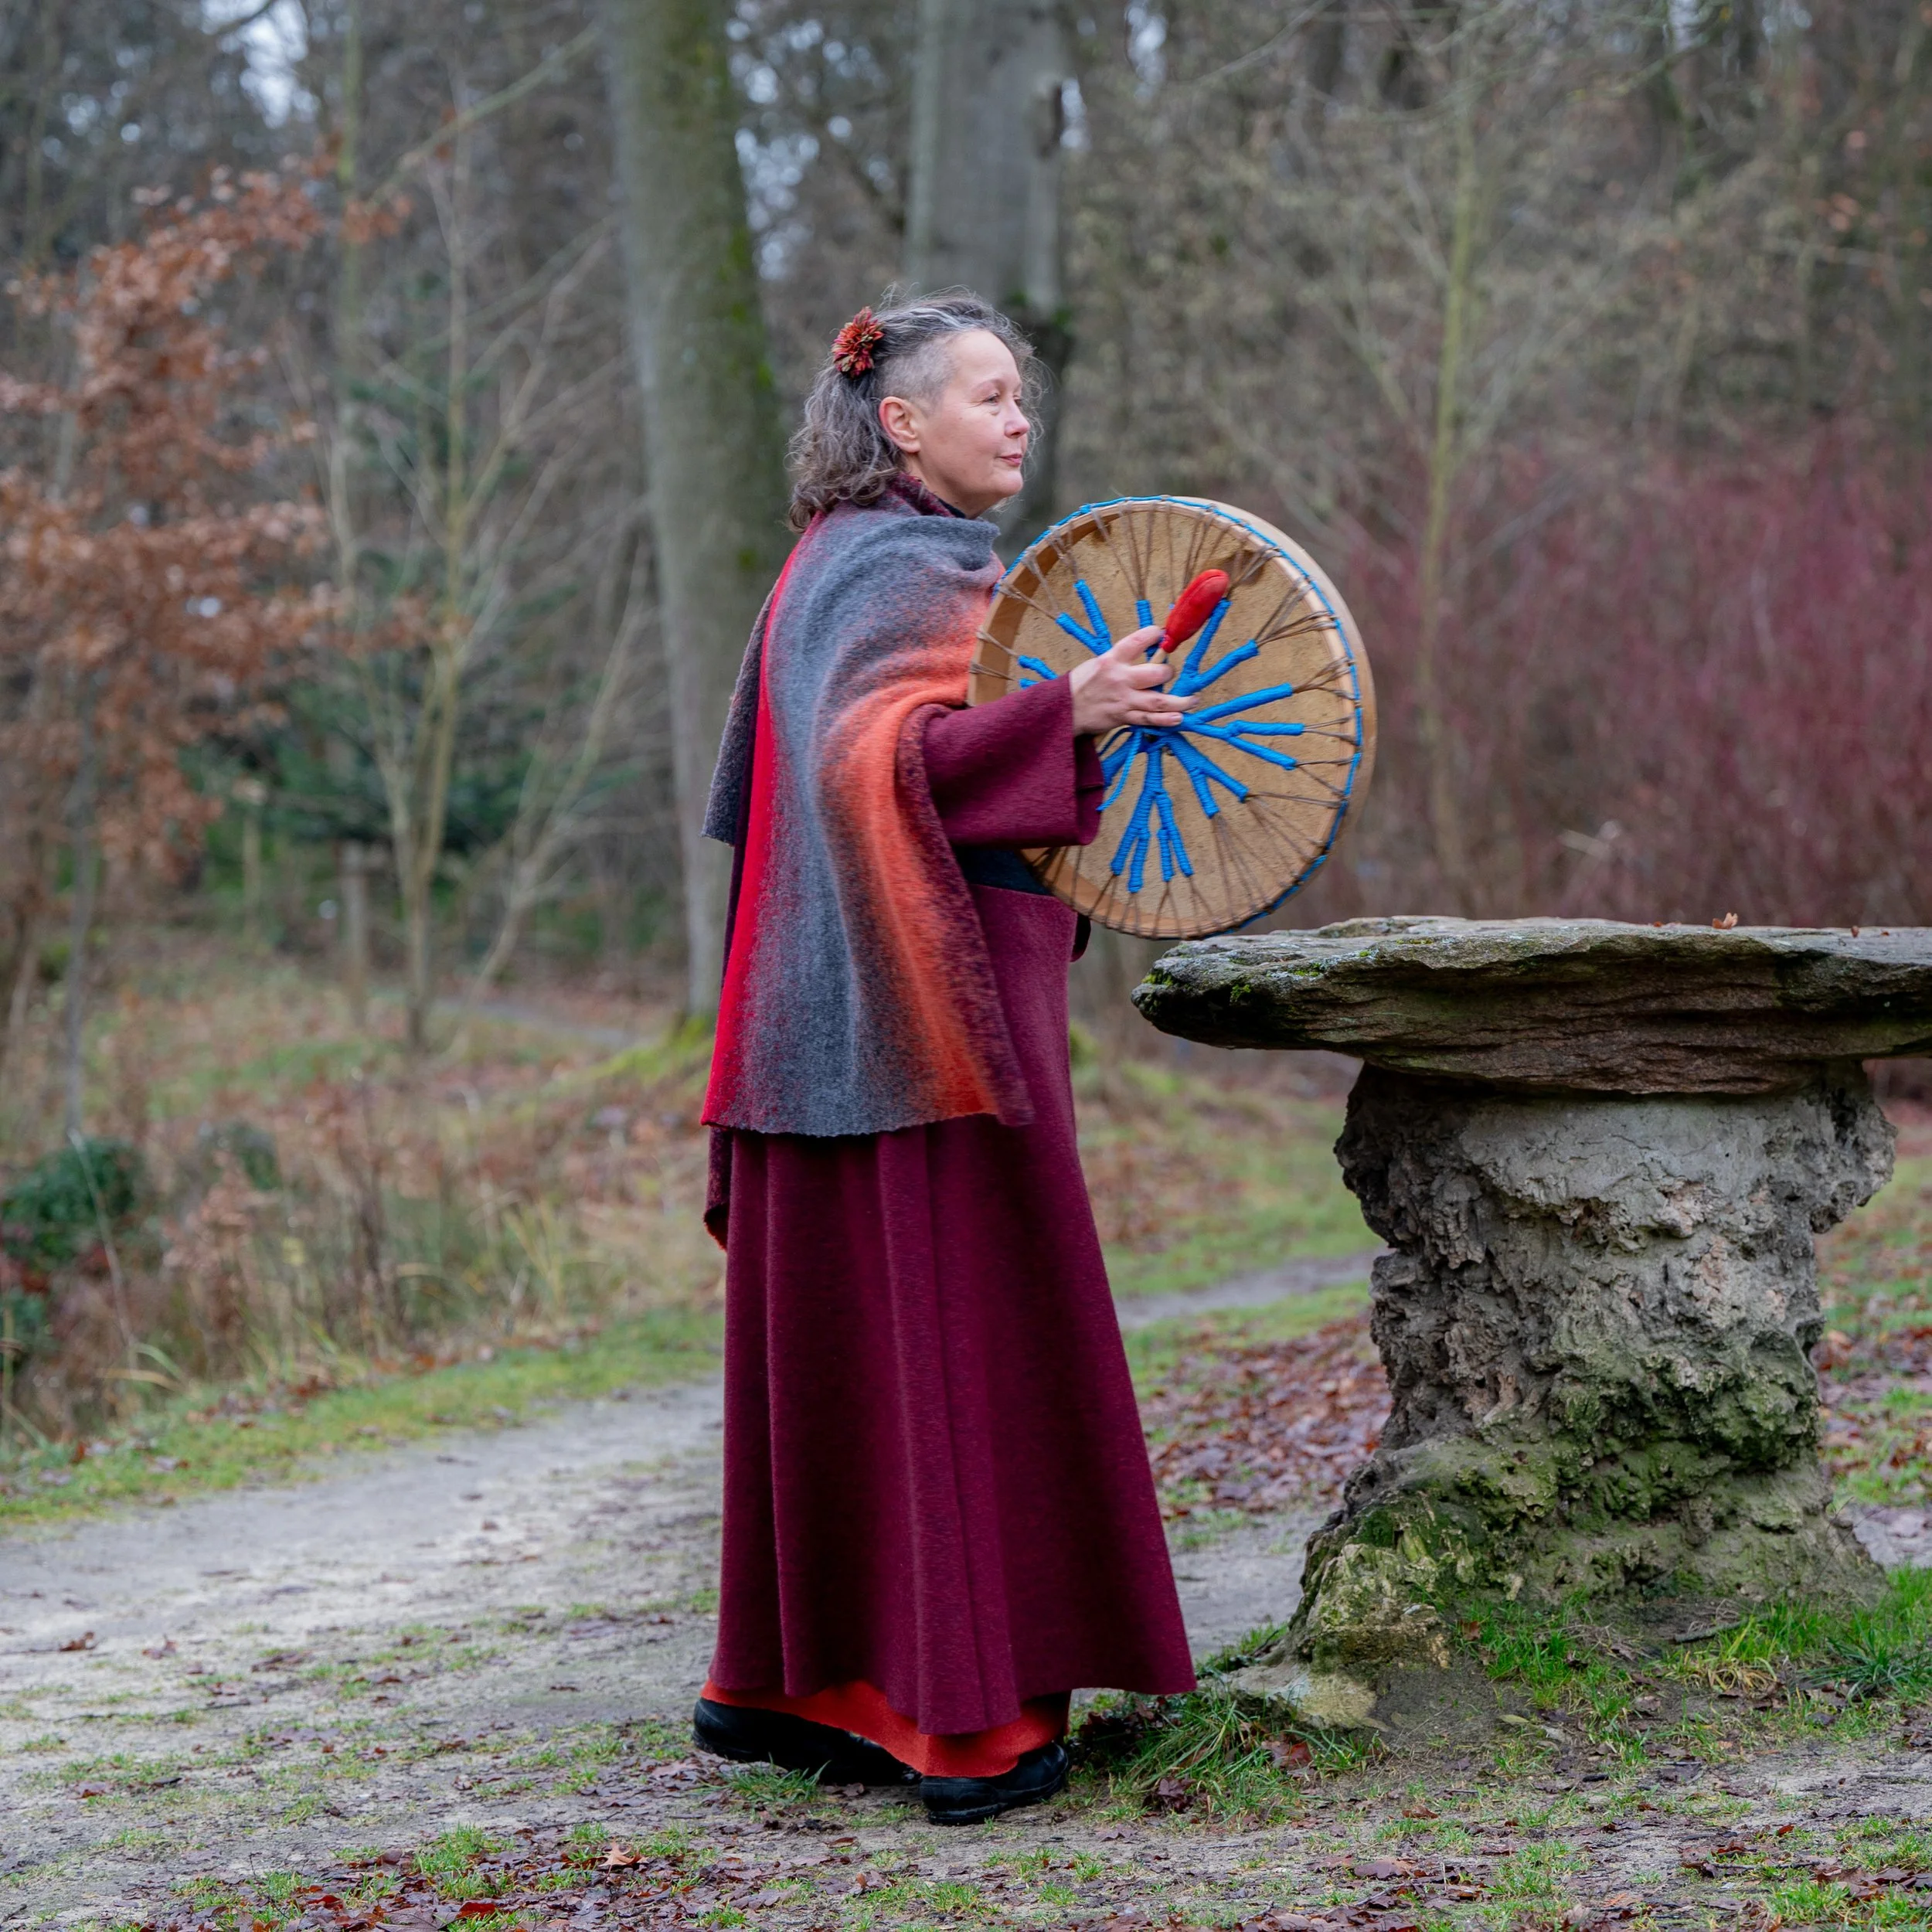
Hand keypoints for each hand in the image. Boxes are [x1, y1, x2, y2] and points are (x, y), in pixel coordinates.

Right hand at [1068, 625, 1192, 735]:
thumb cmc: (1081, 684)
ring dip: (1179, 701)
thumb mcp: (1098, 663)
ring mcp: (1123, 700)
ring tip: (1192, 700)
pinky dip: (1165, 720)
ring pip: (1158, 700)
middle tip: (1169, 673)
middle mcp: (1120, 679)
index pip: (1137, 641)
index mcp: (1111, 660)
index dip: (1154, 634)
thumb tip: (1146, 653)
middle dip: (1168, 672)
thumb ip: (1121, 659)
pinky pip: (1148, 720)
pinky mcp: (1123, 717)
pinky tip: (1179, 718)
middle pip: (1155, 673)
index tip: (1162, 633)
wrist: (1062, 709)